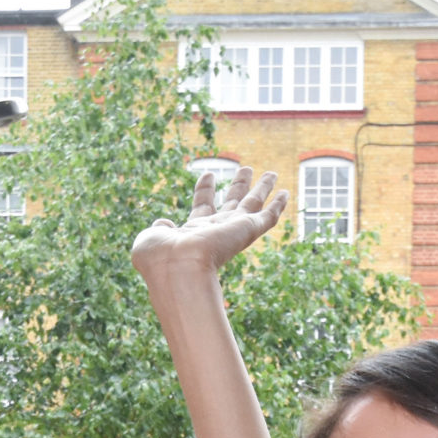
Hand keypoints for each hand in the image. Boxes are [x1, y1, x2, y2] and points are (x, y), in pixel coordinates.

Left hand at [130, 167, 287, 280]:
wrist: (177, 268)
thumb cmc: (160, 258)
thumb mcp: (152, 238)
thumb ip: (160, 229)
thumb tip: (164, 224)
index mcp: (195, 231)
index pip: (203, 206)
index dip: (206, 189)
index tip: (209, 174)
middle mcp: (217, 230)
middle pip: (232, 203)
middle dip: (239, 185)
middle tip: (246, 169)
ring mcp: (234, 230)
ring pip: (254, 206)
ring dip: (262, 188)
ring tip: (272, 173)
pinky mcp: (248, 231)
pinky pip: (268, 217)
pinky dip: (278, 205)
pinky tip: (285, 192)